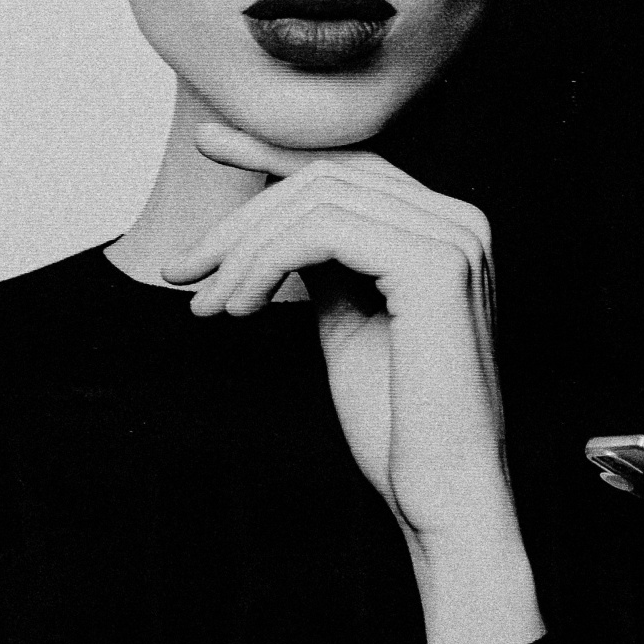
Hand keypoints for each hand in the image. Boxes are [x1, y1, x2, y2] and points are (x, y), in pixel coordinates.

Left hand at [166, 122, 541, 643]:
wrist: (442, 500)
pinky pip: (323, 231)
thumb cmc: (398, 429)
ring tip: (210, 308)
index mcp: (448, 231)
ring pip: (317, 200)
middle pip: (328, 177)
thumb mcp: (349, 321)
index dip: (274, 151)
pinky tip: (240, 308)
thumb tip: (270, 215)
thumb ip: (325, 261)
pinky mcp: (435, 266)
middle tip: (182, 270)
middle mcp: (461, 222)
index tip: (209, 143)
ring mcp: (455, 239)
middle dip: (242, 216)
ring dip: (244, 251)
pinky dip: (265, 263)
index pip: (352, 166)